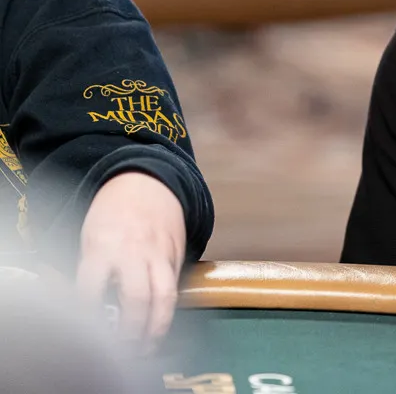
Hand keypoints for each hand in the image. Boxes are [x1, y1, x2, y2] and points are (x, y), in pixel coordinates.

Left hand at [76, 172, 185, 348]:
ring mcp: (160, 252)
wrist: (148, 181)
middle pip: (136, 298)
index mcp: (103, 247)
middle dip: (131, 329)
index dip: (88, 314)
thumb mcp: (89, 237)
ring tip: (151, 343)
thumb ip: (90, 270)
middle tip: (126, 347)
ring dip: (158, 325)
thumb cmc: (112, 213)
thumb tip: (85, 306)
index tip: (88, 332)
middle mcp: (134, 251)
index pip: (91, 289)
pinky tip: (161, 320)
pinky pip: (176, 284)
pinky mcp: (178, 252)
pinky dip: (169, 306)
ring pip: (165, 295)